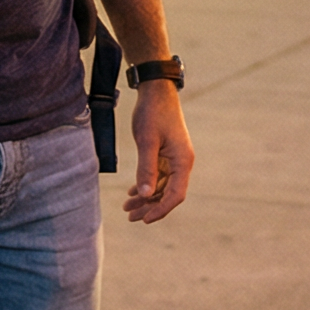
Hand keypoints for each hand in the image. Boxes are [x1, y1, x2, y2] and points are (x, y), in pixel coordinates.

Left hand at [121, 82, 193, 222]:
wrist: (156, 90)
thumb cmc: (153, 112)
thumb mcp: (147, 141)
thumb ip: (147, 168)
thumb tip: (146, 194)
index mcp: (183, 161)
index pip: (175, 195)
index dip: (161, 209)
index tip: (144, 219)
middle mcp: (182, 162)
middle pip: (168, 193)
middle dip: (150, 207)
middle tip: (130, 217)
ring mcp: (174, 158)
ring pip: (162, 186)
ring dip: (146, 198)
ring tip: (127, 208)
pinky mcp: (166, 153)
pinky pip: (158, 176)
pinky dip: (146, 185)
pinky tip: (132, 193)